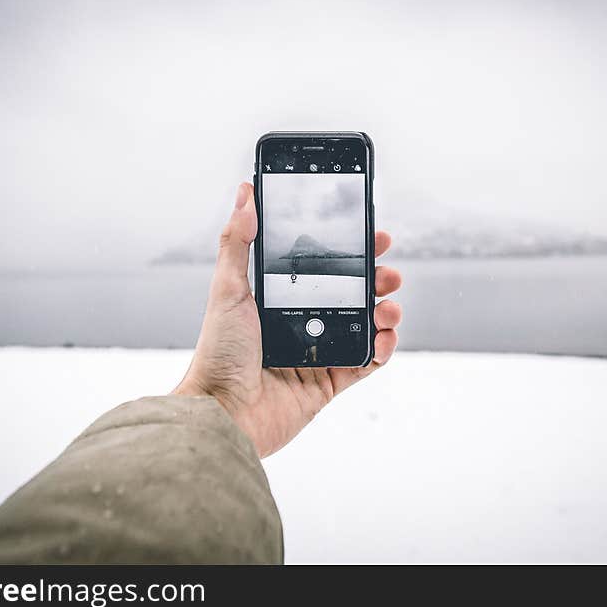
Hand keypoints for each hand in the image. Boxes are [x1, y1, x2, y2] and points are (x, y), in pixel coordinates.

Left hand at [173, 182, 401, 456]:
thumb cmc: (219, 352)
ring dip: (385, 311)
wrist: (224, 413)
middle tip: (387, 271)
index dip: (350, 251)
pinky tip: (384, 337)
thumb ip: (237, 240)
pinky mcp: (330, 382)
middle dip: (376, 279)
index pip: (323, 267)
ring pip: (365, 325)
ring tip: (388, 307)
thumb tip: (245, 194)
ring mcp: (318, 352)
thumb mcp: (227, 288)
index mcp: (280, 299)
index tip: (371, 235)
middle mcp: (302, 323)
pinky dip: (383, 349)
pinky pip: (367, 362)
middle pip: (352, 294)